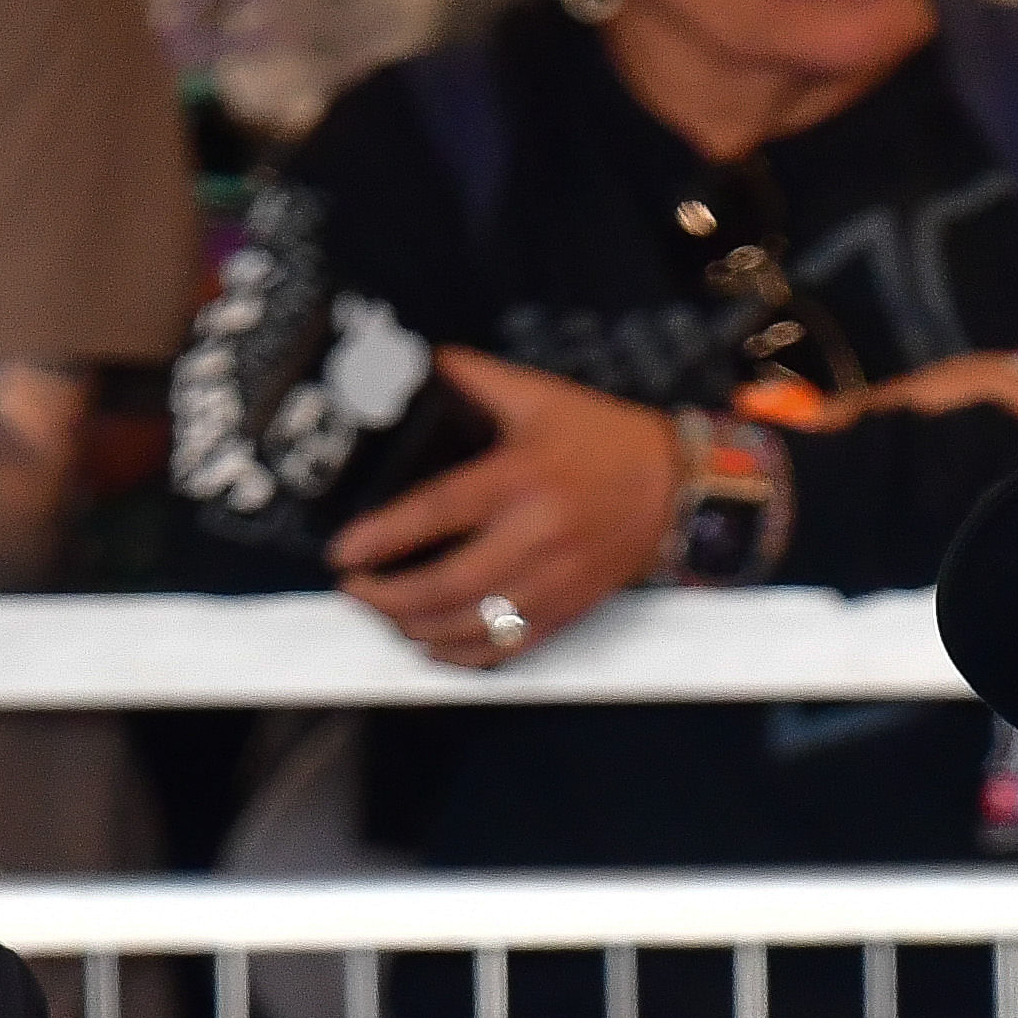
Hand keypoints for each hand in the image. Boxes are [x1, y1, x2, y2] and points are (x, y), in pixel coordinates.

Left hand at [330, 352, 681, 668]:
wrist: (675, 488)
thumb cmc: (604, 439)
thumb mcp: (541, 396)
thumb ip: (479, 378)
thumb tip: (426, 361)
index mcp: (521, 479)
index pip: (438, 512)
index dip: (384, 537)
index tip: (342, 551)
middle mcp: (536, 537)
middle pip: (447, 585)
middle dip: (389, 597)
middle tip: (354, 589)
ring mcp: (553, 582)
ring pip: (471, 626)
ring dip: (415, 629)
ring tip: (383, 614)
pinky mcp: (566, 612)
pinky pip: (505, 649)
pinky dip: (459, 656)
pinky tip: (428, 644)